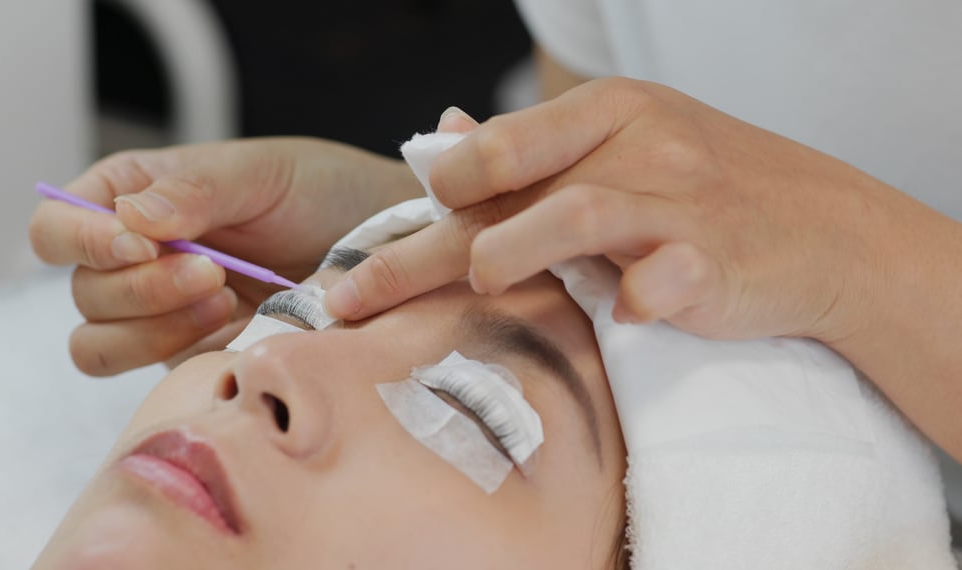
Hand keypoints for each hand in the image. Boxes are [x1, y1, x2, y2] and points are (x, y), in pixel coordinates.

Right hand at [29, 138, 418, 374]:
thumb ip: (195, 189)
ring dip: (154, 330)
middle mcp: (133, 258)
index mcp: (132, 197)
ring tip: (226, 301)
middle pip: (81, 293)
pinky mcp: (188, 356)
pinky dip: (183, 356)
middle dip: (142, 288)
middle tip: (214, 271)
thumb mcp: (262, 174)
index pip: (56, 225)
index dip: (82, 241)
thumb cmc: (318, 193)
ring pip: (98, 346)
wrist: (376, 247)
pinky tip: (235, 330)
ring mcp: (157, 313)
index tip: (141, 245)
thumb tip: (129, 217)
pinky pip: (149, 375)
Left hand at [324, 78, 913, 343]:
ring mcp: (680, 198)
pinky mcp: (719, 257)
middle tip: (352, 298)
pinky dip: (638, 295)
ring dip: (515, 251)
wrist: (822, 227)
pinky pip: (668, 273)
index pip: (492, 149)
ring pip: (578, 213)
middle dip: (418, 247)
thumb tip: (444, 133)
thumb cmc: (705, 188)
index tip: (372, 246)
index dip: (426, 196)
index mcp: (604, 112)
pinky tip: (622, 313)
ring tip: (476, 283)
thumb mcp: (622, 143)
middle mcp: (636, 145)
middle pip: (507, 188)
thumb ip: (531, 146)